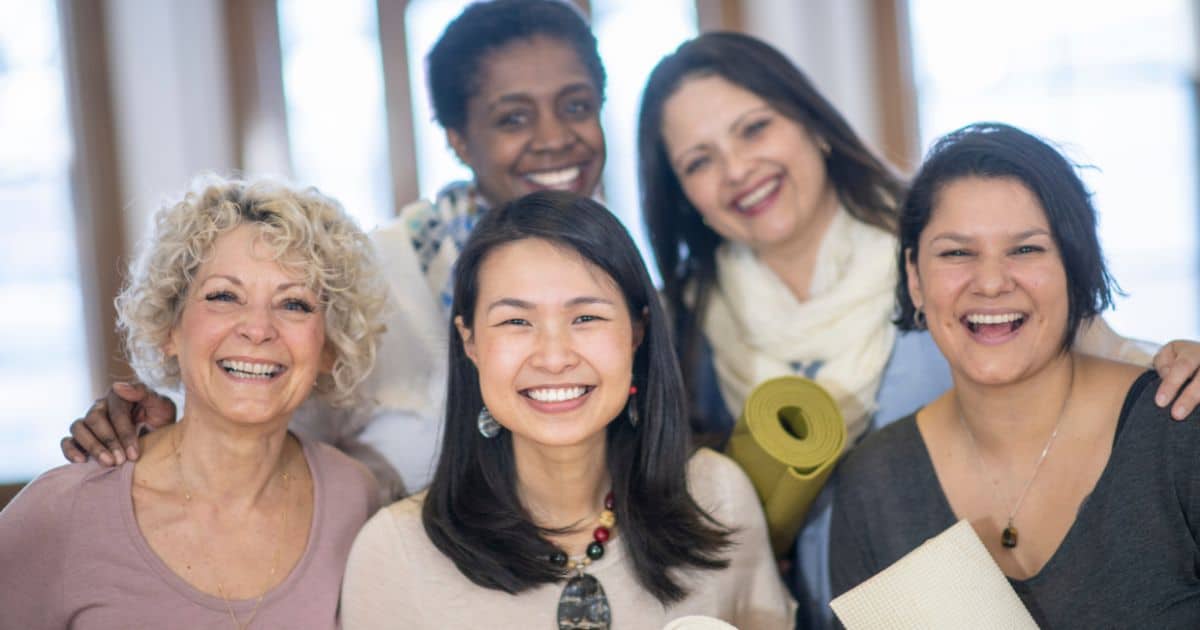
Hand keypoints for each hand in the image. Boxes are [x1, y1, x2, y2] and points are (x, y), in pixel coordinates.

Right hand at [61, 382, 176, 465]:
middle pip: (94, 419)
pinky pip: (67, 441)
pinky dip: (70, 450)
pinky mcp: (80, 439)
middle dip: (108, 441)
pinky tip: (81, 461)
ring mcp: (88, 423)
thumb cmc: (161, 421)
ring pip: (78, 428)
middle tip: (120, 461)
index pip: (116, 412)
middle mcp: (100, 407)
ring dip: (92, 447)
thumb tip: (117, 386)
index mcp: (118, 397)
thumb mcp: (162, 406)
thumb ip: (143, 393)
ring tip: (107, 463)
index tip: (134, 454)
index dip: (124, 433)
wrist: (161, 440)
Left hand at [1153, 340, 1199, 419]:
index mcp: (1193, 352)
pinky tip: (1196, 420)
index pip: (1182, 367)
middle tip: (1176, 415)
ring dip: (1198, 402)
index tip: (1160, 402)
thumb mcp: (1168, 354)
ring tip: (1187, 418)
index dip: (1171, 384)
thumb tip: (1167, 377)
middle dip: (1189, 398)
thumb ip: (1163, 364)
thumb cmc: (1178, 359)